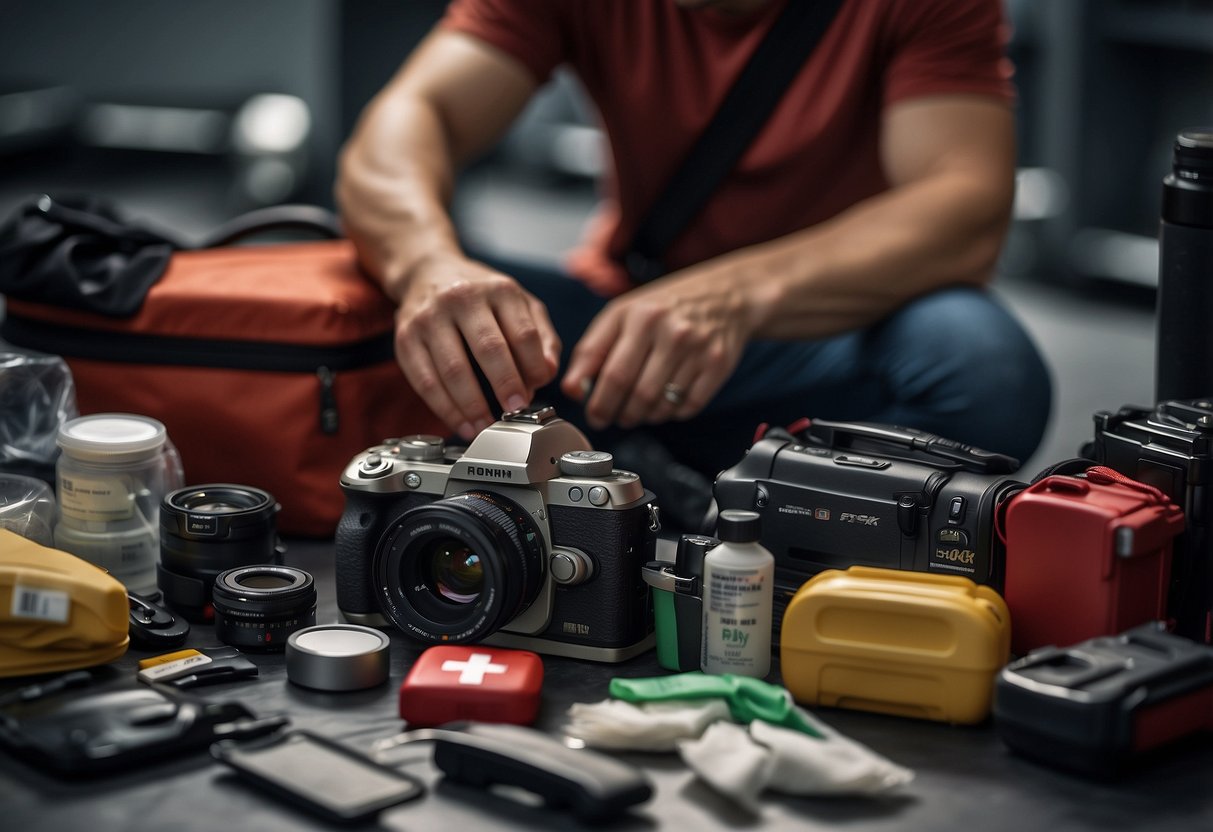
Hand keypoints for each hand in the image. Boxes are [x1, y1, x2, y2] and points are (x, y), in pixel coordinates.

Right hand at [394, 254, 560, 439]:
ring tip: (486, 426)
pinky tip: (461, 424)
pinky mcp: (405, 338)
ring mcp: (430, 317)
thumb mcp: (520, 304)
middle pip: (489, 349)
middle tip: (515, 411)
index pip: (523, 333)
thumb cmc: (480, 295)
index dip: (533, 367)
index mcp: (499, 290)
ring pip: (453, 370)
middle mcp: (462, 298)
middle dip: (505, 386)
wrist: (427, 272)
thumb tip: (548, 373)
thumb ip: (542, 337)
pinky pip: (425, 382)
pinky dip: (445, 409)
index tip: (536, 389)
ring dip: (472, 406)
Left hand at [561, 266, 755, 428]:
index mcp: (640, 316)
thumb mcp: (623, 314)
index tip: (593, 415)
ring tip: (637, 410)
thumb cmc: (665, 306)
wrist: (725, 294)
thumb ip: (593, 349)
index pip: (613, 374)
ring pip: (662, 404)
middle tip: (614, 418)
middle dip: (620, 414)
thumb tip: (573, 389)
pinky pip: (689, 406)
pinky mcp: (718, 364)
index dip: (599, 403)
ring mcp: (698, 348)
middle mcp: (670, 331)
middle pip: (638, 394)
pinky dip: (672, 413)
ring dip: (644, 416)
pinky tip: (665, 404)